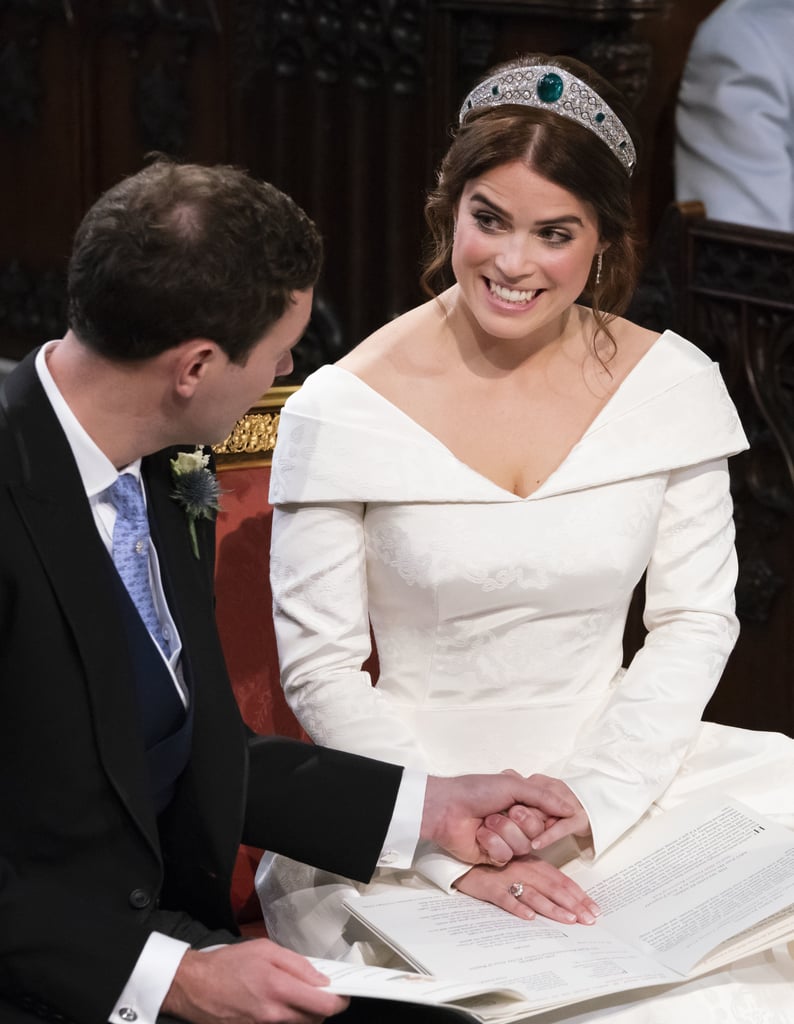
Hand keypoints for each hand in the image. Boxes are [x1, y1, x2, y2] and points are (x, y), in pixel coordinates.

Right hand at [162, 938, 349, 1023]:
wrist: (195, 987)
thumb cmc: (228, 964)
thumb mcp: (265, 949)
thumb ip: (297, 964)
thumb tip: (320, 978)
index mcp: (278, 988)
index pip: (323, 1005)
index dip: (339, 1000)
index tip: (344, 993)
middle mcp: (273, 1014)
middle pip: (315, 1019)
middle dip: (323, 1006)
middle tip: (320, 990)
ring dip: (306, 1013)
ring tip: (296, 994)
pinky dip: (288, 1018)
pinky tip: (280, 1004)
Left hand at [422, 772, 582, 866]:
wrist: (446, 807)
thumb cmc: (475, 790)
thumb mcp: (513, 785)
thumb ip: (544, 797)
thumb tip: (571, 809)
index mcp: (521, 805)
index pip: (546, 817)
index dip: (536, 813)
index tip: (520, 804)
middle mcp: (515, 823)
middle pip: (536, 833)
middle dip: (518, 820)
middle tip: (500, 810)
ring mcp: (504, 841)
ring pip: (522, 846)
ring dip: (502, 831)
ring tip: (485, 821)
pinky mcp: (492, 857)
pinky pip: (505, 857)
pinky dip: (491, 843)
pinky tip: (478, 835)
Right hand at [454, 854, 599, 924]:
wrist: (464, 861)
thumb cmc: (494, 865)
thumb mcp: (519, 866)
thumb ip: (539, 878)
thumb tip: (565, 897)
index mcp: (533, 864)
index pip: (561, 880)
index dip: (579, 895)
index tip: (594, 909)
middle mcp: (523, 869)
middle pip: (553, 887)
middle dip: (574, 904)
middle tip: (589, 919)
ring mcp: (507, 878)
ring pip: (533, 894)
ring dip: (552, 907)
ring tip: (568, 919)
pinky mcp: (490, 887)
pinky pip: (505, 898)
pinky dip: (517, 907)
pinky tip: (528, 917)